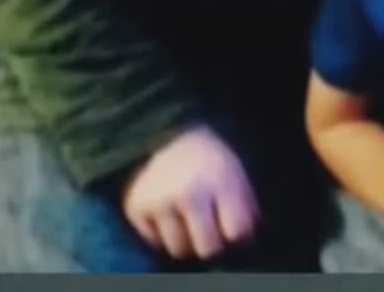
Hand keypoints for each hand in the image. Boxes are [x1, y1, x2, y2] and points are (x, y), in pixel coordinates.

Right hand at [121, 124, 259, 259]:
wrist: (166, 134)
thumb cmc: (209, 160)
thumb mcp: (236, 174)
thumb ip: (247, 209)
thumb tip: (248, 242)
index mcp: (220, 181)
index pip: (237, 233)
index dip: (237, 233)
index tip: (231, 224)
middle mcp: (188, 192)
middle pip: (207, 249)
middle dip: (212, 242)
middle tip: (209, 226)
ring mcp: (158, 200)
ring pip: (178, 250)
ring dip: (186, 241)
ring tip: (187, 218)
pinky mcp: (135, 207)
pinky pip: (154, 242)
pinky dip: (162, 234)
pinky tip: (167, 212)